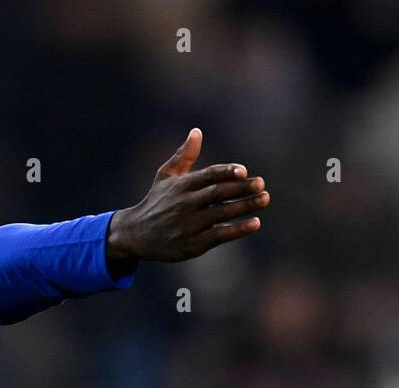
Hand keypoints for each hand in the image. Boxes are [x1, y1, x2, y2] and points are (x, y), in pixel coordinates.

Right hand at [107, 127, 268, 264]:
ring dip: (245, 206)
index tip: (244, 171)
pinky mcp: (192, 245)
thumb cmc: (155, 202)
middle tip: (261, 184)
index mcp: (181, 185)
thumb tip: (197, 131)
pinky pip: (219, 235)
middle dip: (242, 188)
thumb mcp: (165, 176)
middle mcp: (185, 204)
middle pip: (218, 194)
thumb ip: (184, 155)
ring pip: (222, 214)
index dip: (226, 172)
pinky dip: (238, 230)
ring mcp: (188, 225)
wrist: (134, 235)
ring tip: (264, 199)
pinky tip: (255, 223)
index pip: (208, 176)